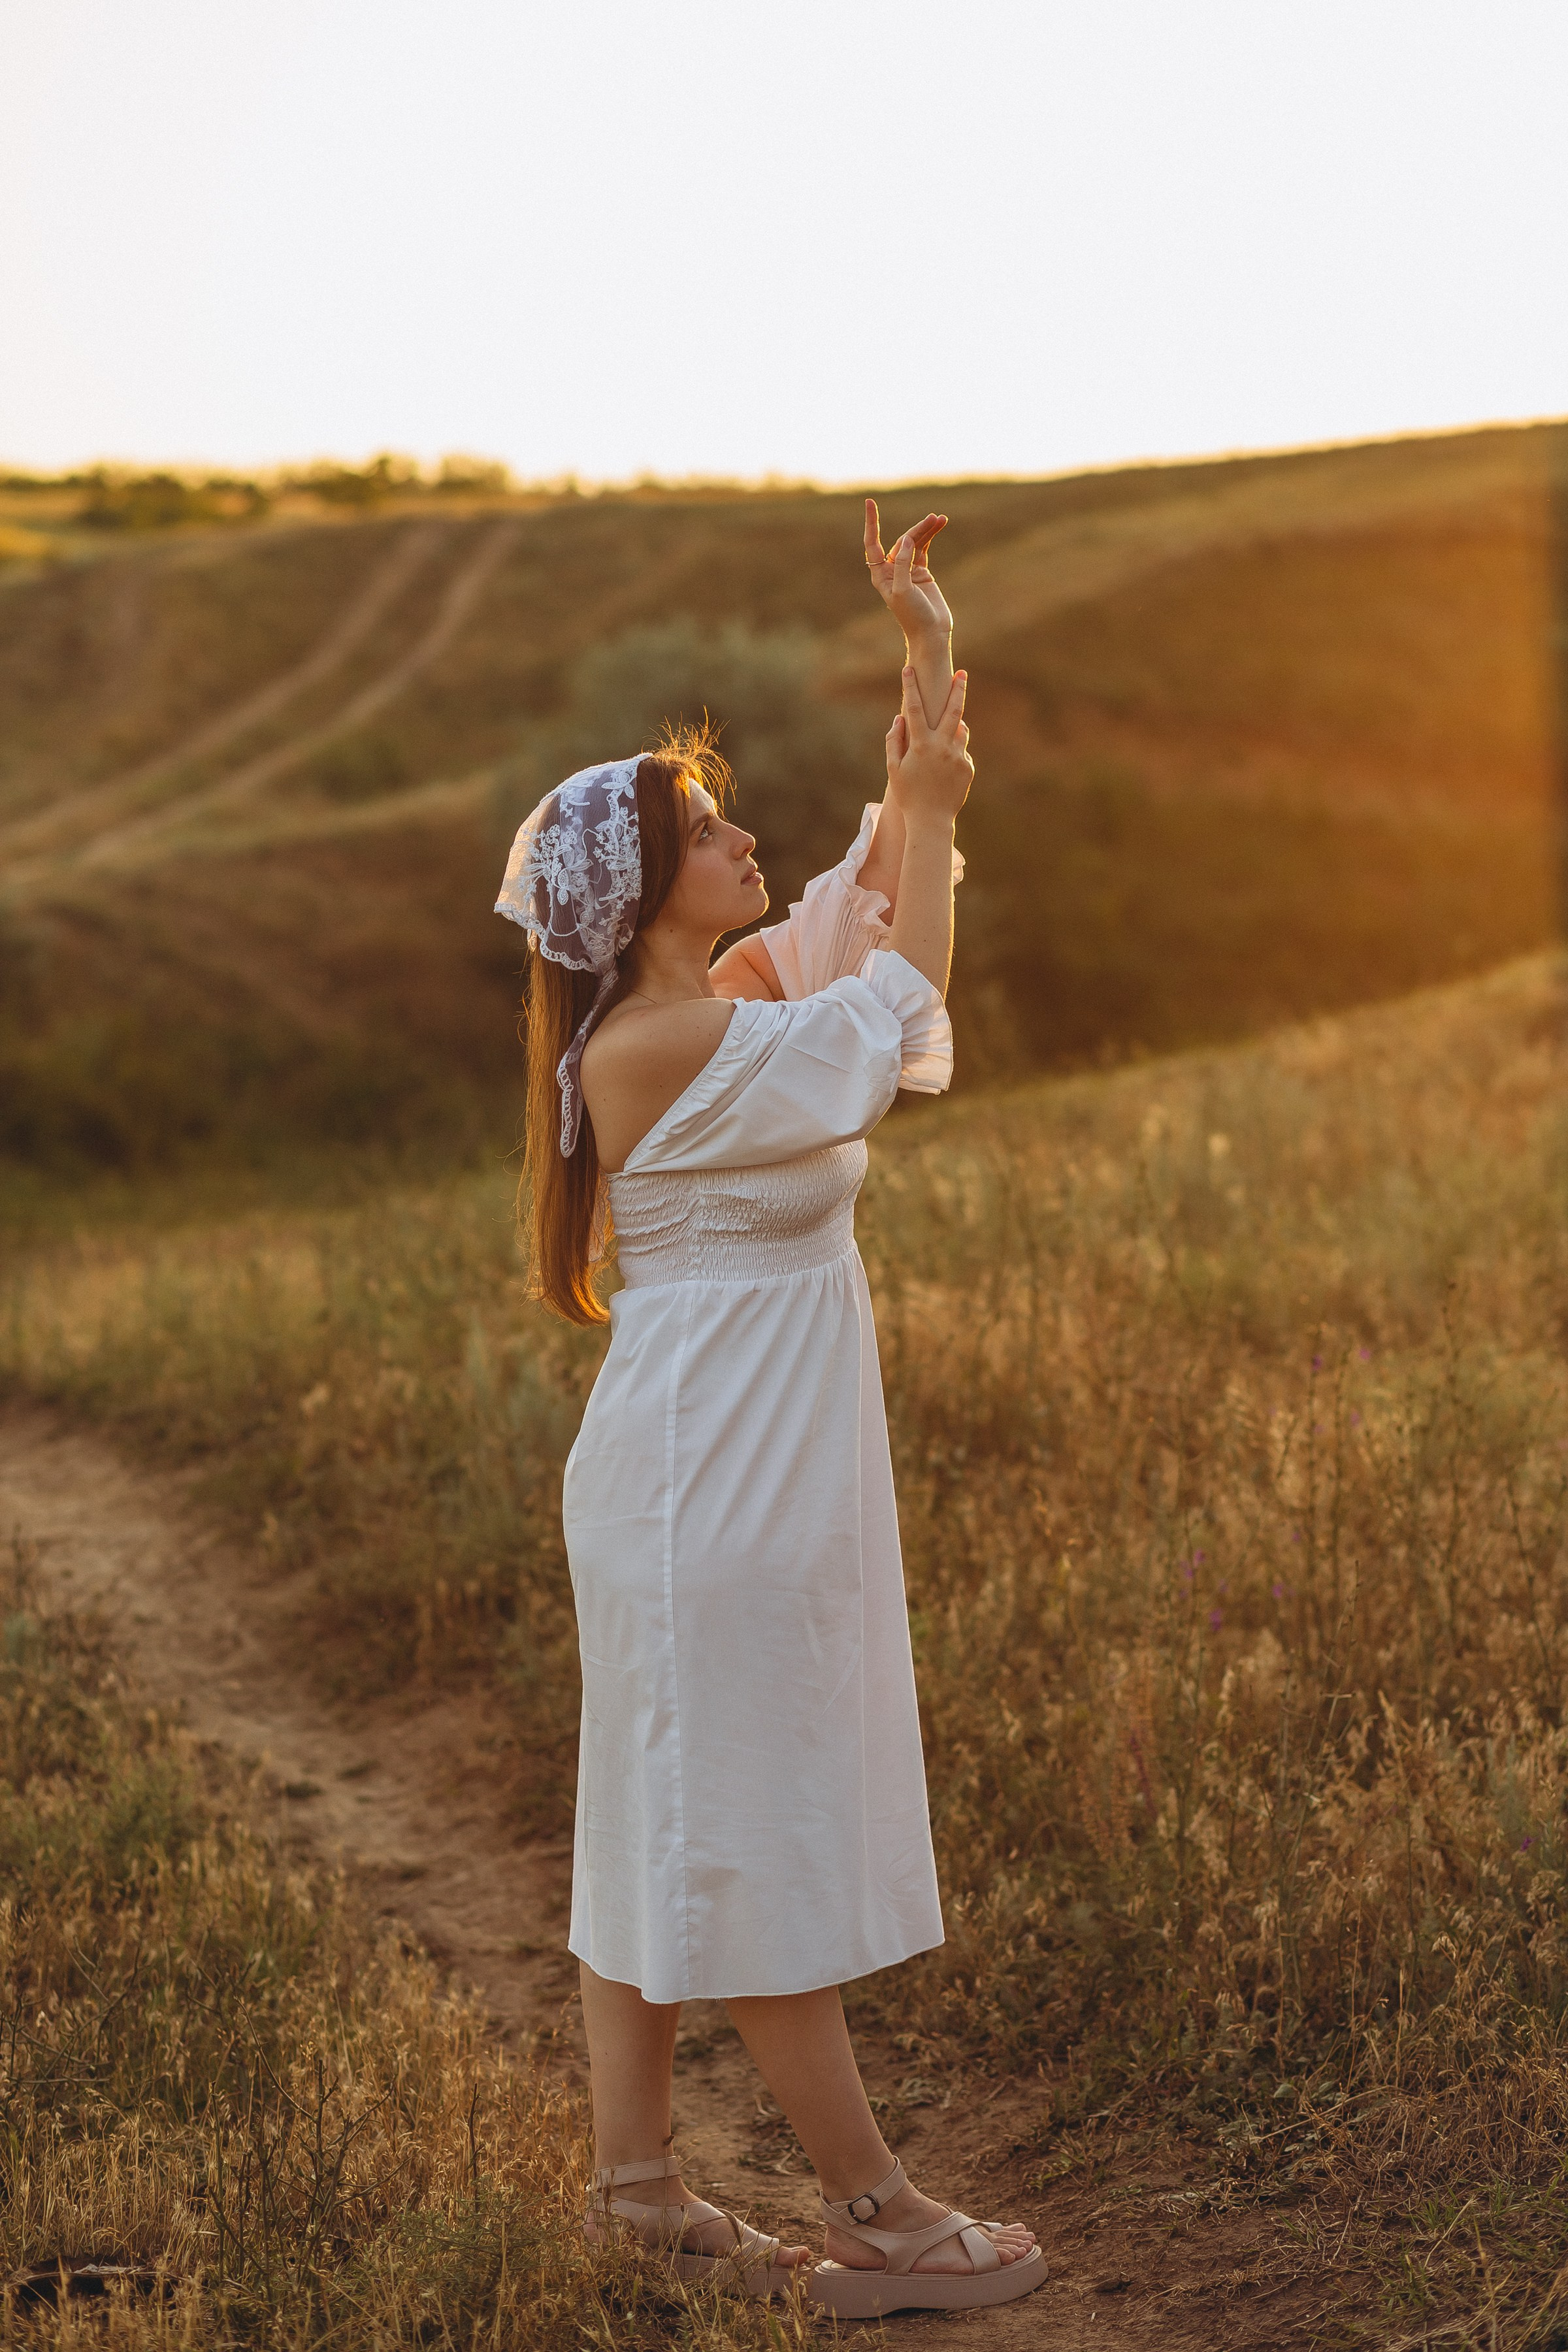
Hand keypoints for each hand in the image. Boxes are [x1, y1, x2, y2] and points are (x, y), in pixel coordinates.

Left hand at [864, 500, 952, 648]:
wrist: (931, 633)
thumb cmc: (913, 616)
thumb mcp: (904, 590)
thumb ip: (903, 564)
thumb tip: (907, 540)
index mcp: (880, 575)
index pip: (872, 543)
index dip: (871, 523)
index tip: (869, 502)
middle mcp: (891, 570)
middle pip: (902, 541)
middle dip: (917, 528)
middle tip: (933, 518)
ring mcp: (907, 570)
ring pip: (915, 542)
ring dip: (926, 530)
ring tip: (940, 518)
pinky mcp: (921, 572)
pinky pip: (925, 548)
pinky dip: (931, 536)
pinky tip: (940, 525)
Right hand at [885, 666, 971, 826]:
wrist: (931, 821)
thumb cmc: (908, 795)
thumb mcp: (893, 769)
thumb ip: (893, 741)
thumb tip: (898, 719)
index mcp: (920, 745)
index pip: (914, 708)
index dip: (910, 687)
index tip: (908, 669)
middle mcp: (942, 747)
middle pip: (953, 710)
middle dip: (957, 689)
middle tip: (961, 673)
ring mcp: (958, 756)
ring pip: (960, 730)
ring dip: (954, 727)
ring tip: (942, 739)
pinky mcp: (968, 767)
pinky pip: (961, 752)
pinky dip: (953, 754)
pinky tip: (944, 771)